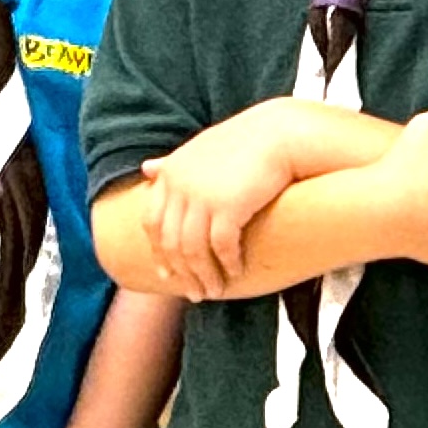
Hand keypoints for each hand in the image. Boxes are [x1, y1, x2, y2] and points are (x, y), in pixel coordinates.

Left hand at [138, 111, 309, 298]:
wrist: (281, 133)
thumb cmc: (244, 141)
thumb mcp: (199, 149)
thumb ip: (171, 164)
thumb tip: (146, 167)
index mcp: (171, 173)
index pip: (152, 222)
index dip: (159, 252)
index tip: (168, 275)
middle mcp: (180, 185)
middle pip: (171, 241)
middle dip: (182, 272)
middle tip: (194, 293)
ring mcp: (202, 197)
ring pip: (193, 250)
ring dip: (204, 275)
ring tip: (214, 291)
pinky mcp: (229, 207)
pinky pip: (222, 246)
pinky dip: (227, 263)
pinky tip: (236, 272)